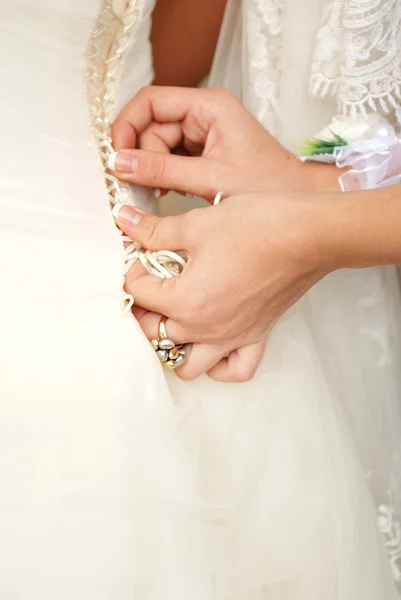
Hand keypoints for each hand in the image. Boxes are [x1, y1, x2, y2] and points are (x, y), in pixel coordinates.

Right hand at [111, 86, 338, 200]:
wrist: (295, 201)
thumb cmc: (268, 184)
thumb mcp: (209, 178)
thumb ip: (162, 170)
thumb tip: (120, 163)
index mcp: (209, 105)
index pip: (151, 101)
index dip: (128, 126)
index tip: (117, 155)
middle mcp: (204, 114)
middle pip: (152, 126)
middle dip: (142, 155)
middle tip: (138, 184)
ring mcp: (203, 133)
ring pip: (158, 145)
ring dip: (153, 169)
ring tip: (161, 192)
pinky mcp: (203, 152)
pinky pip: (171, 158)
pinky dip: (165, 176)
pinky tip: (171, 191)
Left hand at [114, 193, 330, 379]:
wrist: (307, 234)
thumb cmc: (258, 227)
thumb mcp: (197, 224)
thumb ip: (156, 230)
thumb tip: (124, 221)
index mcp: (185, 301)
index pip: (138, 292)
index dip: (132, 267)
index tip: (139, 252)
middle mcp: (206, 329)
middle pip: (155, 332)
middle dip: (144, 307)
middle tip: (149, 282)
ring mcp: (232, 337)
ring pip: (188, 365)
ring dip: (174, 347)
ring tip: (174, 318)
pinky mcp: (257, 336)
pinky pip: (234, 370)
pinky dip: (220, 366)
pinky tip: (214, 345)